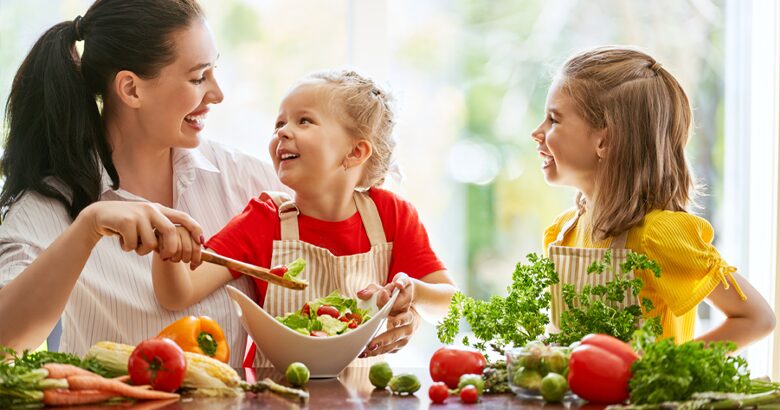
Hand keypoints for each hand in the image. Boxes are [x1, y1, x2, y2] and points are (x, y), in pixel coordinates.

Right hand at [81, 201, 202, 266]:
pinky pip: (133, 245)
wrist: (99, 216)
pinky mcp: (125, 221)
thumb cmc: (126, 224)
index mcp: (158, 209)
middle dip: (170, 248)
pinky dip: (128, 248)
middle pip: (170, 232)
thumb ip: (160, 231)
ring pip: (150, 243)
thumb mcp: (145, 224)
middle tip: (165, 257)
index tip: (202, 241)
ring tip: (132, 244)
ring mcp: (138, 214)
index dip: (194, 228)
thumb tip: (180, 249)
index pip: (182, 217)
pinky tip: (121, 240)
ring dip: (141, 251)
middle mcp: (151, 209)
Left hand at [357, 273, 419, 357]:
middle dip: (383, 340)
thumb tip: (362, 294)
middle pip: (396, 335)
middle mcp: (408, 329)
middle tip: (371, 344)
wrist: (409, 312)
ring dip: (377, 350)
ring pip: (391, 347)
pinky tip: (363, 353)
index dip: (399, 320)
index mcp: (409, 315)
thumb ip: (374, 290)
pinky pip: (387, 351)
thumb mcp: (386, 291)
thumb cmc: (394, 300)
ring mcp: (404, 340)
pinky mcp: (398, 347)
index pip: (406, 317)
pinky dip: (375, 353)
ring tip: (363, 352)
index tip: (392, 322)